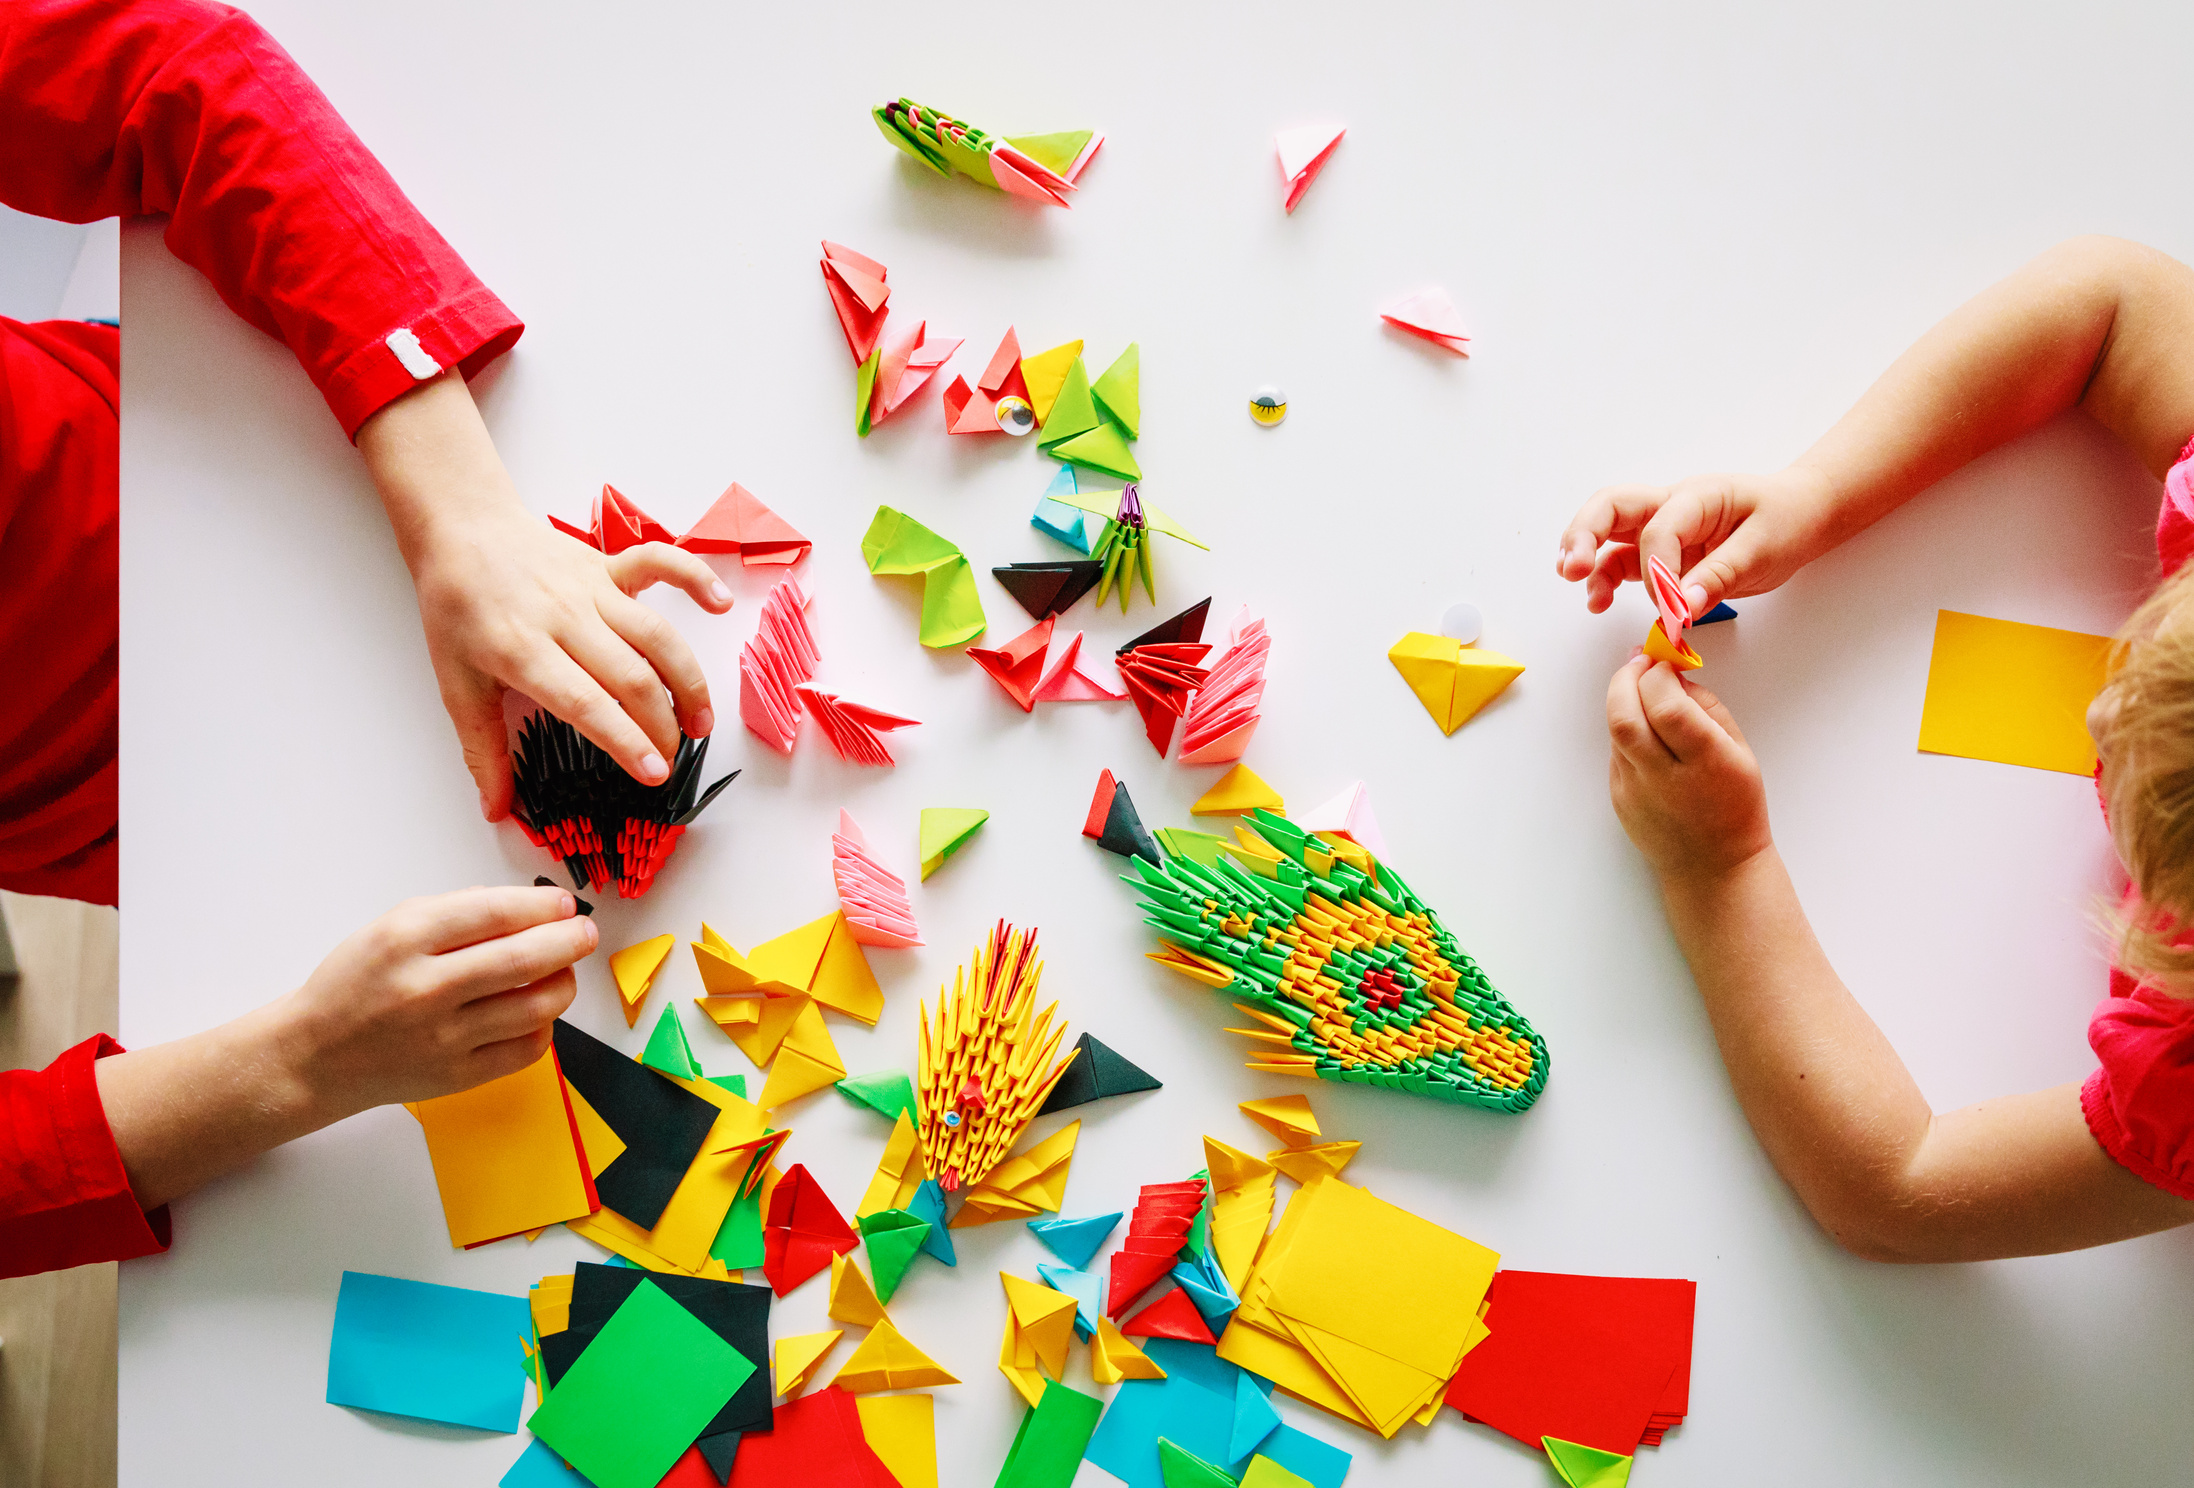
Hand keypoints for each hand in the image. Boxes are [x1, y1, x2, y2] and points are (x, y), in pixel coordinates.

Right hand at [267, 885, 595, 1120]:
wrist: (315, 1057)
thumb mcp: (391, 926)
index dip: (541, 905)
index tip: (563, 903)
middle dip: (568, 940)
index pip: (494, 913)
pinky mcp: (457, 1076)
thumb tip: (526, 905)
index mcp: (405, 940)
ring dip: (563, 982)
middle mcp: (426, 989)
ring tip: (562, 970)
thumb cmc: (356, 984)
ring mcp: (443, 1038)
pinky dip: (543, 1025)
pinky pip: (526, 1049)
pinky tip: (535, 1010)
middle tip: (584, 932)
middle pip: (523, 959)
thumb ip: (457, 911)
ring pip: (534, 1007)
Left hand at [357, 373, 733, 819]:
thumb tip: (497, 809)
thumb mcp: (455, 682)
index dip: (625, 740)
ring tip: (701, 722)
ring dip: (688, 680)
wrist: (460, 528)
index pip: (586, 703)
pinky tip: (720, 605)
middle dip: (663, 725)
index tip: (654, 773)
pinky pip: (661, 563)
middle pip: (631, 676)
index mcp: (521, 651)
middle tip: (673, 759)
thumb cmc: (455, 608)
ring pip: (656, 634)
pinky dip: (695, 578)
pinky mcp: (608, 566)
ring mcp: (591, 588)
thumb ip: (482, 749)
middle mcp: (564, 618)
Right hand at [1556, 466, 1837, 619]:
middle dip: (1585, 535)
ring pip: (1607, 534)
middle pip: (1610, 508)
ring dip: (1587, 559)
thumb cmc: (1786, 520)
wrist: (1801, 513)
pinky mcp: (1660, 552)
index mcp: (1697, 497)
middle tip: (1573, 567)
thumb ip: (1720, 576)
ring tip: (1581, 588)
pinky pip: (1622, 561)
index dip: (1658, 571)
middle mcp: (1670, 506)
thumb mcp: (1764, 548)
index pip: (1659, 530)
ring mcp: (1660, 528)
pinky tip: (1599, 601)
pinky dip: (1605, 579)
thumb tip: (1683, 606)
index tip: (1673, 607)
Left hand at [1605, 656, 1771, 882]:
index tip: (1663, 663)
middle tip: (1638, 663)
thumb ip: (1707, 708)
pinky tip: (1645, 731)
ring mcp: (1636, 791)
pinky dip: (1626, 731)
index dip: (1658, 675)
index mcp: (1706, 762)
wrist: (1713, 866)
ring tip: (1640, 689)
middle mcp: (1665, 777)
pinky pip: (1616, 752)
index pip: (1667, 706)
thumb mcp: (1740, 751)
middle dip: (1625, 679)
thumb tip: (1674, 674)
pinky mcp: (1618, 799)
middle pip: (1625, 717)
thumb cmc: (1736, 805)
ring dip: (1623, 701)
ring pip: (1615, 731)